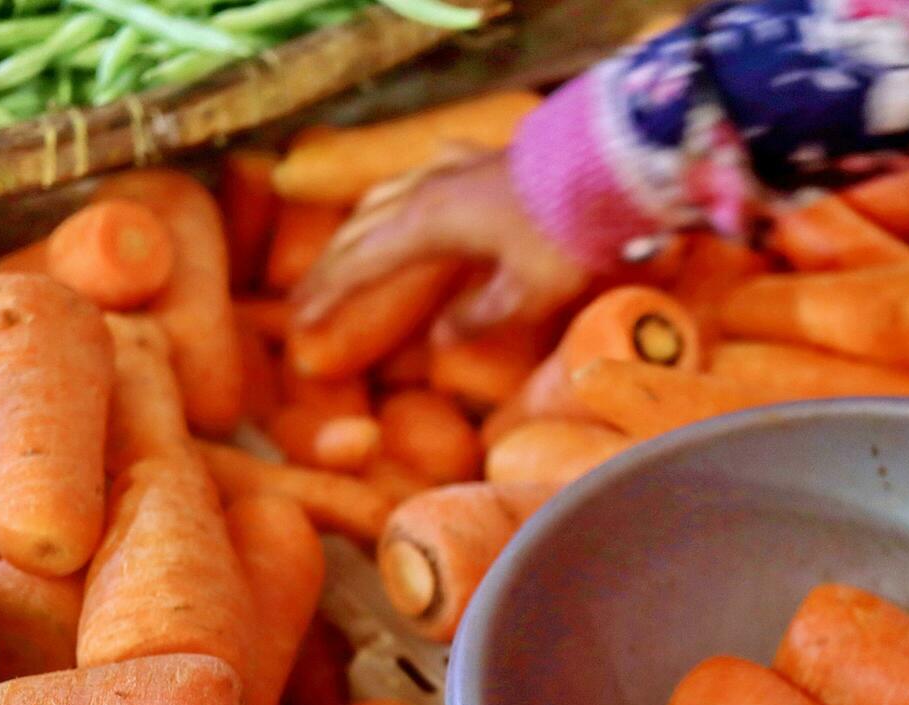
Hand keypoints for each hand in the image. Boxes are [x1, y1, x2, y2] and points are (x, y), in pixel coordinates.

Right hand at [289, 148, 589, 342]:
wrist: (609, 166)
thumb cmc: (565, 235)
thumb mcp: (525, 294)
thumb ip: (477, 318)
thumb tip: (439, 340)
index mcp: (427, 226)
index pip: (360, 265)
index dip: (328, 295)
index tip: (300, 321)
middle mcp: (428, 192)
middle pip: (361, 229)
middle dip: (330, 266)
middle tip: (304, 296)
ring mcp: (452, 169)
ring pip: (387, 196)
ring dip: (359, 225)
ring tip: (344, 248)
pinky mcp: (479, 160)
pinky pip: (427, 174)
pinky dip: (408, 190)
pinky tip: (416, 189)